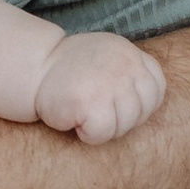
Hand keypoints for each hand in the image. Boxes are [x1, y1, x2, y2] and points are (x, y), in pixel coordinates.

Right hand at [35, 32, 167, 143]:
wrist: (33, 69)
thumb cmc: (70, 74)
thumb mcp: (108, 60)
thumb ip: (131, 74)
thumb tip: (149, 107)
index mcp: (130, 54)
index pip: (156, 89)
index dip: (138, 106)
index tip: (113, 104)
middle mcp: (124, 65)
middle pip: (142, 111)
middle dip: (120, 120)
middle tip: (93, 110)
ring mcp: (109, 82)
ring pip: (125, 125)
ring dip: (104, 128)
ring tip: (83, 113)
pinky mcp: (90, 101)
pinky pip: (103, 133)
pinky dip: (88, 134)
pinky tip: (74, 120)